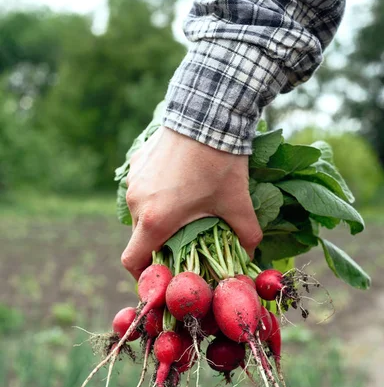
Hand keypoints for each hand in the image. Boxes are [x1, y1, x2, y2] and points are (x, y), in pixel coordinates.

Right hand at [121, 127, 262, 279]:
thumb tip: (250, 255)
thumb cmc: (221, 163)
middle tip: (185, 242)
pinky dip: (155, 196)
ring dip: (158, 218)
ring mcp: (134, 180)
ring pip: (140, 212)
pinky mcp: (136, 162)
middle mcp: (137, 202)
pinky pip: (142, 189)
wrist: (207, 113)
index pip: (131, 261)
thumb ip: (246, 236)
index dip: (144, 274)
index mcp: (155, 220)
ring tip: (185, 209)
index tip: (162, 273)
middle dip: (159, 246)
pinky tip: (179, 183)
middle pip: (139, 238)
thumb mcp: (238, 203)